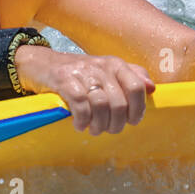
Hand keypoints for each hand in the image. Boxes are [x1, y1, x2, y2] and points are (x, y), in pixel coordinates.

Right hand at [14, 46, 154, 134]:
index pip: (137, 88)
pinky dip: (82, 120)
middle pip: (119, 103)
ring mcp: (83, 74)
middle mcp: (102, 67)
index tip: (131, 121)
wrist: (42, 63)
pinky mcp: (64, 81)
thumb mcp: (106, 70)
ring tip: (93, 129)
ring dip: (99, 125)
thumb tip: (152, 89)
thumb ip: (131, 76)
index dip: (137, 110)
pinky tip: (79, 125)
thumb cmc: (78, 72)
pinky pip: (81, 105)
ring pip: (101, 106)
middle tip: (107, 130)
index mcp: (115, 65)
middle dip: (115, 123)